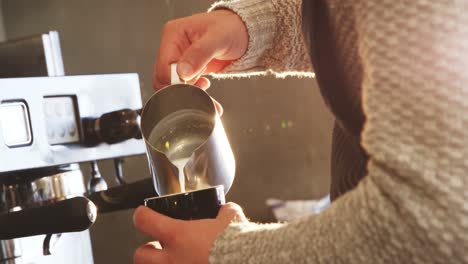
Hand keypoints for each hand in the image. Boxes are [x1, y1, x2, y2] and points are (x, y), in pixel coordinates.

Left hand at [133, 203, 247, 263]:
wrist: (251, 261)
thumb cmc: (239, 243)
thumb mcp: (230, 216)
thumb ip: (222, 212)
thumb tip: (224, 212)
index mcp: (178, 236)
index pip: (144, 221)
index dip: (142, 214)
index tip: (145, 213)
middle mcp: (173, 259)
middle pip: (140, 255)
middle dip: (147, 250)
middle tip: (157, 246)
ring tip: (175, 260)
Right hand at [153, 10, 247, 90]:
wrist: (242, 33)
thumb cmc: (231, 28)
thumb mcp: (218, 38)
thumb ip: (200, 53)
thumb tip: (182, 72)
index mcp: (173, 34)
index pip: (164, 66)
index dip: (176, 82)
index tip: (192, 88)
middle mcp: (173, 47)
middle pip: (166, 79)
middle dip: (183, 92)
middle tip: (201, 96)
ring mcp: (180, 59)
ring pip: (175, 86)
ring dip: (191, 96)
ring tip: (209, 99)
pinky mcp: (188, 70)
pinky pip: (186, 87)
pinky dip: (196, 95)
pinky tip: (208, 94)